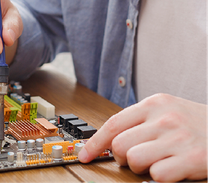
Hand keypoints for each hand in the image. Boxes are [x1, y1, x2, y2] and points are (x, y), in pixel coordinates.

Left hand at [78, 93, 207, 181]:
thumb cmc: (194, 122)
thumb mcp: (166, 111)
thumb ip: (139, 121)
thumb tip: (110, 141)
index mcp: (153, 104)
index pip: (113, 123)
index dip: (95, 143)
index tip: (85, 155)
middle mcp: (163, 118)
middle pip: (120, 145)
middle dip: (123, 158)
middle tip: (137, 158)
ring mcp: (178, 138)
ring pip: (135, 160)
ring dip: (141, 168)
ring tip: (156, 163)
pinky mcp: (193, 158)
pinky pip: (158, 176)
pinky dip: (161, 178)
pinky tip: (173, 170)